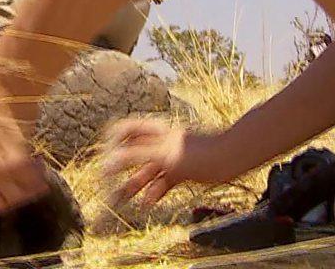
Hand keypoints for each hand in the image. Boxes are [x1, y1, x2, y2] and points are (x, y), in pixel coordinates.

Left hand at [0, 79, 48, 214]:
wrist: (5, 87)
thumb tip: (4, 172)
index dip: (1, 193)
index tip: (14, 183)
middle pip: (0, 203)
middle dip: (18, 195)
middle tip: (30, 178)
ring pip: (17, 197)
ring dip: (31, 187)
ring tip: (37, 168)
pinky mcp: (14, 160)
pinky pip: (30, 182)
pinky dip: (39, 176)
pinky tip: (40, 161)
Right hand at [101, 118, 223, 209]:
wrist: (231, 157)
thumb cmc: (198, 151)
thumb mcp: (162, 153)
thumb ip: (134, 156)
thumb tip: (108, 162)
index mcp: (153, 132)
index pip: (125, 130)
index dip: (112, 141)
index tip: (103, 158)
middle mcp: (159, 143)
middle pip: (133, 155)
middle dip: (119, 171)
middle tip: (105, 187)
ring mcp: (170, 157)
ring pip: (146, 172)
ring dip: (134, 186)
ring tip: (120, 201)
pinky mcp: (181, 171)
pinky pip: (162, 183)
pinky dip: (154, 192)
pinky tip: (147, 204)